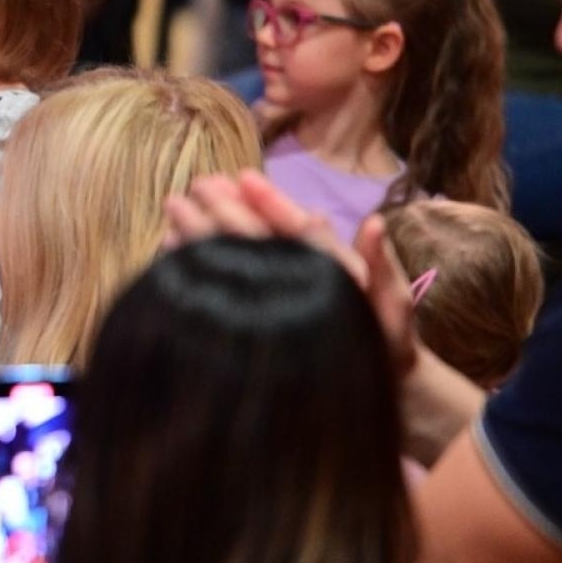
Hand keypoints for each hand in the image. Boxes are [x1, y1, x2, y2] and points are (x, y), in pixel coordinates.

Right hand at [164, 170, 424, 374]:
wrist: (381, 384)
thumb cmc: (387, 344)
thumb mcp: (390, 305)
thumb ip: (378, 266)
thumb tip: (374, 222)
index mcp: (326, 260)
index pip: (294, 227)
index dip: (271, 202)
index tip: (243, 178)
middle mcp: (296, 268)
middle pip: (257, 234)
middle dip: (226, 208)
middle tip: (196, 184)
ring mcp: (275, 288)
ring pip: (237, 254)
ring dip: (206, 232)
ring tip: (175, 213)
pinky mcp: (256, 313)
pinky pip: (224, 282)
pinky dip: (199, 263)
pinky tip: (171, 249)